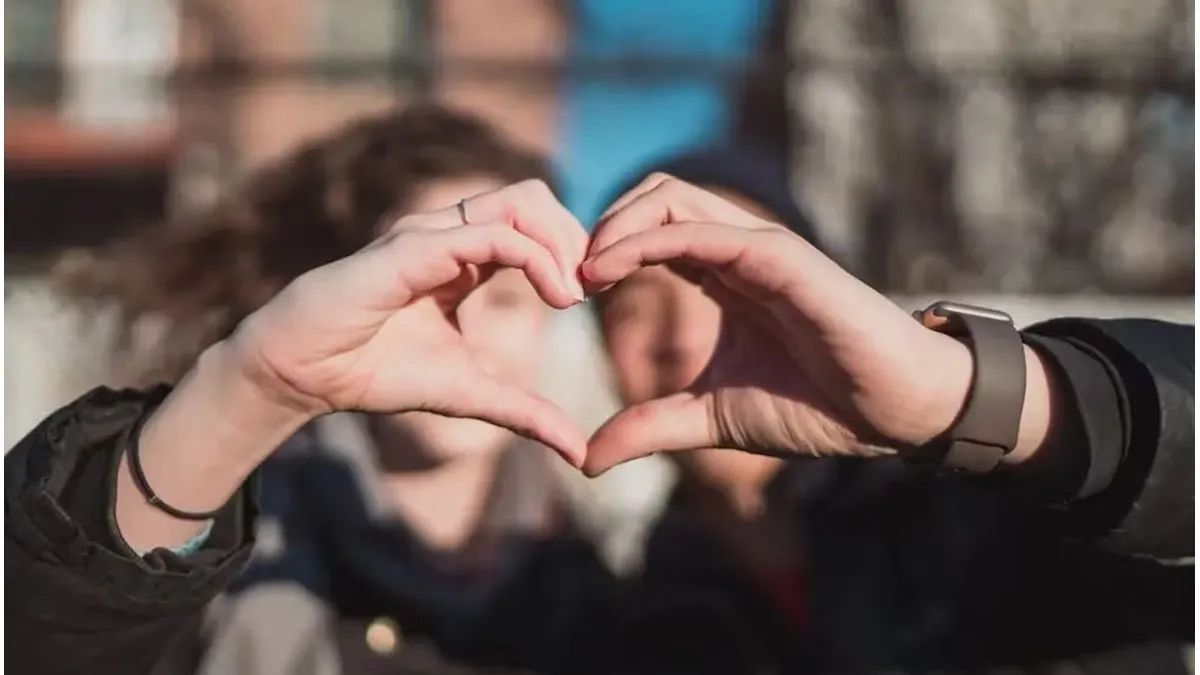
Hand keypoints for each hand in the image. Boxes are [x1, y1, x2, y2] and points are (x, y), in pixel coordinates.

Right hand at [226, 179, 589, 465]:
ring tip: (574, 294)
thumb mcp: (469, 394)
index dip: (573, 250)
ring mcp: (430, 234)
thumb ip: (524, 412)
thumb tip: (578, 453)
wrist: (303, 374)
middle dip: (575, 236)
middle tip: (593, 289)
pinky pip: (488, 234)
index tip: (595, 297)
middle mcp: (449, 233)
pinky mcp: (412, 249)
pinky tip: (555, 298)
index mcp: (464, 256)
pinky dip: (534, 257)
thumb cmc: (375, 372)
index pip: (534, 223)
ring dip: (561, 242)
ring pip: (519, 202)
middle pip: (534, 197)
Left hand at [580, 175, 985, 475]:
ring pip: (672, 197)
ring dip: (615, 224)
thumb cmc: (816, 406)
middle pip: (655, 196)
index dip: (601, 250)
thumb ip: (650, 426)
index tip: (564, 293)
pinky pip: (703, 231)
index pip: (649, 230)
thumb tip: (586, 458)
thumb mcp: (711, 418)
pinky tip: (609, 271)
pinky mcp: (781, 257)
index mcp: (722, 275)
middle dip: (600, 224)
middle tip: (564, 276)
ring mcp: (759, 247)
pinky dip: (646, 240)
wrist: (892, 412)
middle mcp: (737, 250)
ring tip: (582, 272)